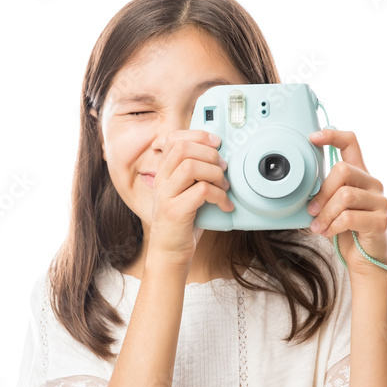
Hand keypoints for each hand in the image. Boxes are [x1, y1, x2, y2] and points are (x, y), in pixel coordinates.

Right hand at [148, 129, 233, 268]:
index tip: (216, 143)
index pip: (174, 139)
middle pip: (182, 148)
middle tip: (223, 168)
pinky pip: (201, 191)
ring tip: (224, 187)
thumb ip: (198, 174)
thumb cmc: (183, 221)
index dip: (198, 135)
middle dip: (209, 154)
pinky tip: (225, 205)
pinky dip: (219, 195)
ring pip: (190, 166)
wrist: (169, 252)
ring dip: (215, 173)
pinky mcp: (175, 212)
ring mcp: (166, 195)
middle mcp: (161, 180)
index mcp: (164, 172)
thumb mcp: (188, 192)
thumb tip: (223, 157)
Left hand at [306, 129, 386, 279]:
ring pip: (345, 196)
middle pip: (343, 170)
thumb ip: (325, 193)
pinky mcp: (381, 221)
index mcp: (360, 176)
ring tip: (318, 227)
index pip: (351, 143)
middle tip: (311, 211)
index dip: (333, 136)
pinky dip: (333, 226)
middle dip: (322, 192)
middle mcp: (373, 184)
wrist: (366, 262)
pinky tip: (328, 233)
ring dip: (325, 213)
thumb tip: (303, 188)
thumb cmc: (347, 233)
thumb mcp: (332, 208)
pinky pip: (349, 217)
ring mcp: (380, 202)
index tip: (313, 137)